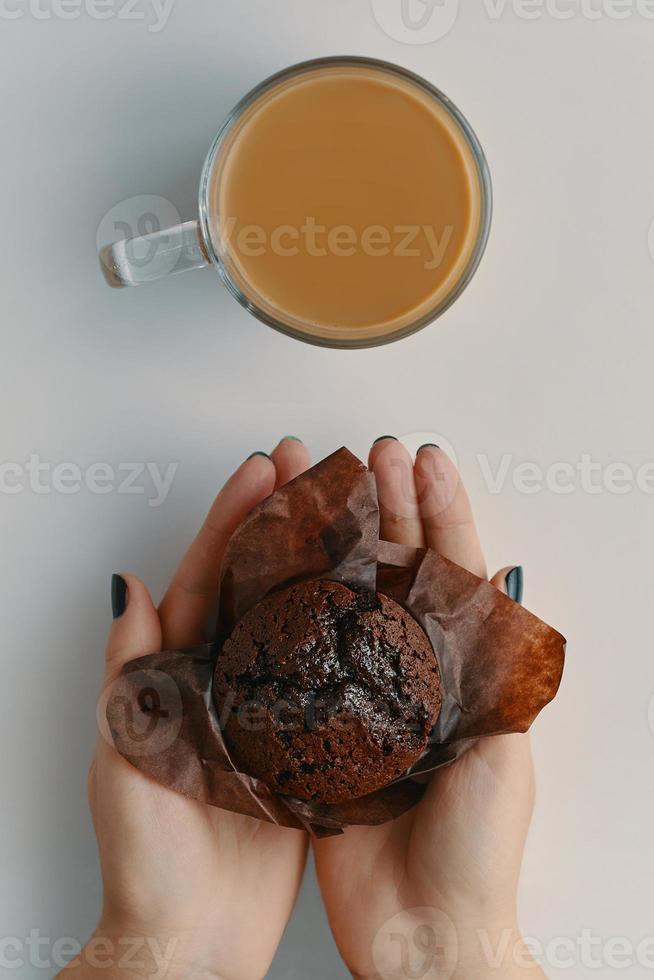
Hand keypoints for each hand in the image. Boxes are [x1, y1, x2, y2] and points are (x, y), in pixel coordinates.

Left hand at [62, 439, 310, 979]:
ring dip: (326, 557)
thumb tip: (125, 586)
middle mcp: (228, 677)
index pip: (207, 574)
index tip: (263, 470)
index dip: (234, 518)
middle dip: (285, 516)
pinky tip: (382, 592)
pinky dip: (355, 625)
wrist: (189, 938)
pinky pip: (334, 668)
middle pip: (259, 579)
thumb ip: (129, 671)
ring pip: (303, 612)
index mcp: (178, 670)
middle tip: (314, 464)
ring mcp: (271, 703)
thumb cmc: (146, 854)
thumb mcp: (123, 755)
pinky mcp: (307, 739)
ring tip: (356, 507)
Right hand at [313, 439, 544, 979]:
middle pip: (397, 570)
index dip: (439, 509)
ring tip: (326, 484)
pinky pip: (301, 650)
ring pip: (346, 596)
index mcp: (461, 669)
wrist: (427, 933)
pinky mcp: (318, 725)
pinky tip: (279, 560)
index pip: (452, 570)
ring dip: (339, 537)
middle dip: (389, 504)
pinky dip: (292, 600)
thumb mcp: (503, 751)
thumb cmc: (478, 849)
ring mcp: (362, 694)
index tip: (423, 458)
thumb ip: (497, 670)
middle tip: (371, 450)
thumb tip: (505, 577)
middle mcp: (410, 672)